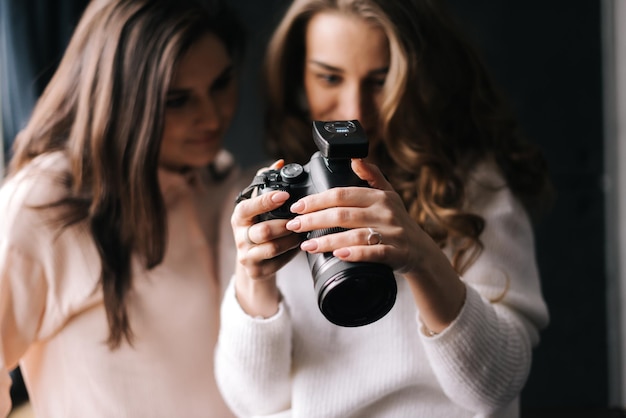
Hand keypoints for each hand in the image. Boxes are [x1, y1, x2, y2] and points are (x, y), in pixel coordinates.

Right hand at [230, 161, 301, 316]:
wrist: (252, 260)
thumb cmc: (258, 226)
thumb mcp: (257, 207)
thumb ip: (266, 183)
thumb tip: (279, 162)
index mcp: (239, 217)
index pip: (248, 207)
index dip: (266, 201)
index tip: (285, 195)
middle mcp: (239, 236)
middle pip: (264, 230)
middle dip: (286, 224)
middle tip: (300, 218)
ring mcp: (246, 255)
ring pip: (273, 247)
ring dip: (292, 239)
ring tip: (303, 231)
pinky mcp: (257, 270)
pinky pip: (278, 262)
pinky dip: (291, 253)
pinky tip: (299, 245)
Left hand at [283, 159, 427, 273]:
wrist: (422, 252)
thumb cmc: (398, 221)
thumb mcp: (389, 195)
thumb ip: (371, 175)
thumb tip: (354, 158)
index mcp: (379, 197)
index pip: (342, 194)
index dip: (317, 200)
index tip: (297, 206)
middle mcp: (385, 212)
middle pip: (342, 214)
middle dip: (314, 220)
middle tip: (294, 225)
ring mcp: (391, 233)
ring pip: (354, 235)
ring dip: (327, 241)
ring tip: (306, 246)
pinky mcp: (396, 253)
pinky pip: (373, 253)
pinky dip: (355, 253)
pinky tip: (338, 255)